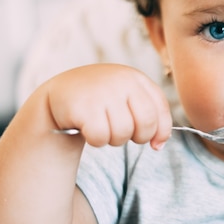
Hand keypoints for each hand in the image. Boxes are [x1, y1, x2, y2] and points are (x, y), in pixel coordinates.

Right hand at [46, 64, 171, 148]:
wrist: (62, 92)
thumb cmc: (102, 100)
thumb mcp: (127, 99)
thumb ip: (149, 117)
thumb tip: (159, 145)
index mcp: (136, 78)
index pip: (160, 109)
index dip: (161, 131)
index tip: (155, 144)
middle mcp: (122, 81)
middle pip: (146, 123)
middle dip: (139, 137)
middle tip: (125, 135)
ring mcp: (102, 92)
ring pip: (123, 133)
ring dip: (114, 140)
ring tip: (104, 128)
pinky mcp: (84, 106)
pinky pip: (101, 137)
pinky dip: (96, 141)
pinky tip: (89, 129)